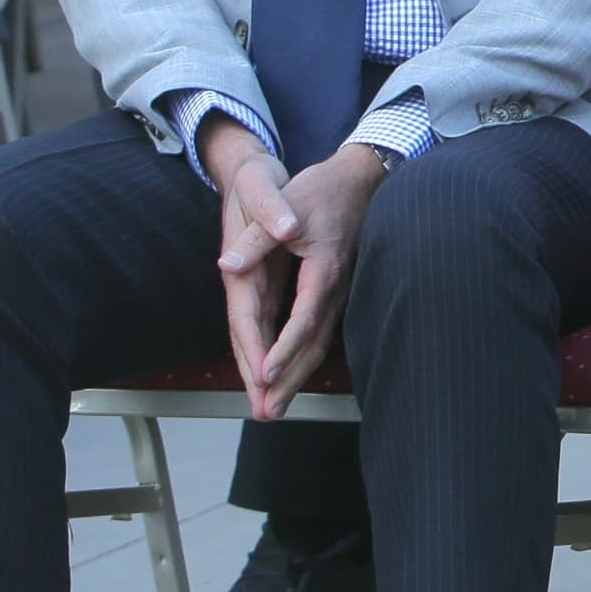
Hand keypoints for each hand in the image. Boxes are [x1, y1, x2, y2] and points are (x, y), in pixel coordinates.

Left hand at [205, 121, 389, 415]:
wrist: (362, 178)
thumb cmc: (324, 190)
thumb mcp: (288, 205)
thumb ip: (257, 239)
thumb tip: (228, 265)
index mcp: (324, 271)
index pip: (303, 321)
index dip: (284, 350)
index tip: (266, 375)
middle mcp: (335, 289)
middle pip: (313, 345)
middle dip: (290, 381)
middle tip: (269, 412)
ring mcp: (339, 292)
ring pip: (319, 344)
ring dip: (297, 377)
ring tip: (278, 406)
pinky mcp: (337, 291)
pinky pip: (321, 333)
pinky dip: (305, 358)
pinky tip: (296, 373)